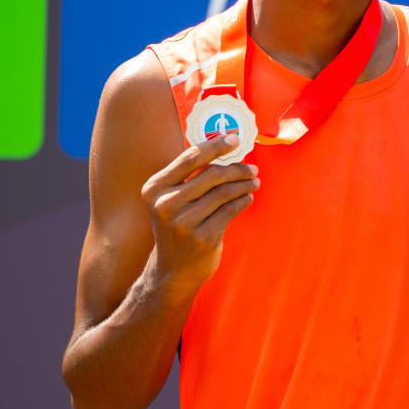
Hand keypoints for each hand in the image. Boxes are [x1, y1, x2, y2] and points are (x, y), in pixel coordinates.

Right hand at [142, 134, 258, 291]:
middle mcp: (166, 204)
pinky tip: (248, 198)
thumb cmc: (177, 227)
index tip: (235, 138)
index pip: (190, 158)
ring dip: (244, 185)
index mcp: (155, 188)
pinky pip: (231, 210)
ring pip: (225, 192)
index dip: (215, 145)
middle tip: (252, 170)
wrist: (173, 270)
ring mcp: (184, 222)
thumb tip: (223, 147)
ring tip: (254, 182)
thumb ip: (189, 177)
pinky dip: (244, 200)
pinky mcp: (203, 237)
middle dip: (237, 169)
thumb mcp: (170, 201)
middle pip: (212, 174)